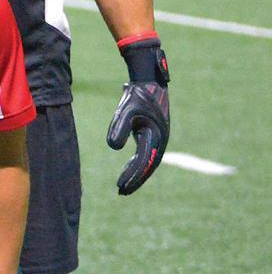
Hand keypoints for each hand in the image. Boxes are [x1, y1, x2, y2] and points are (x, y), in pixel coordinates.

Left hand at [108, 37, 169, 194]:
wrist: (149, 82)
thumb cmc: (137, 96)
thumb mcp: (126, 110)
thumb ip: (119, 128)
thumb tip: (114, 148)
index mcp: (156, 136)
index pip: (143, 162)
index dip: (132, 176)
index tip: (120, 187)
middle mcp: (160, 139)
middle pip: (147, 166)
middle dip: (135, 180)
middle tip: (121, 192)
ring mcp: (158, 136)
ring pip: (148, 161)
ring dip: (136, 173)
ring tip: (123, 186)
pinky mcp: (153, 133)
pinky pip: (146, 153)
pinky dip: (137, 163)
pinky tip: (128, 168)